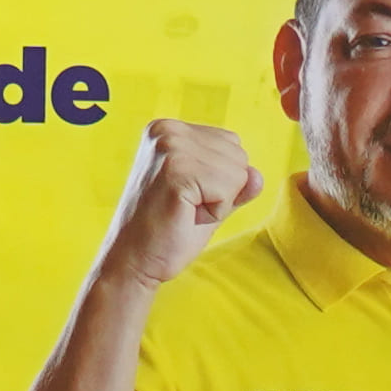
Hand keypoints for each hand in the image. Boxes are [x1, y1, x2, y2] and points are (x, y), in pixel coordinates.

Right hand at [98, 119, 259, 293]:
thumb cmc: (168, 232)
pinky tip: (185, 216)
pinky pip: (229, 189)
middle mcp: (168, 130)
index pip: (231, 142)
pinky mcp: (176, 171)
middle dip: (222, 190)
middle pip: (238, 154)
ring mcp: (170, 147)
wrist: (132, 261)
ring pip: (238, 171)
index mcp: (169, 128)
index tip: (186, 196)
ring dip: (219, 202)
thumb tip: (258, 175)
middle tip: (185, 208)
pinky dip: (216, 211)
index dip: (219, 180)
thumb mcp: (208, 199)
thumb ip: (235, 183)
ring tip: (184, 212)